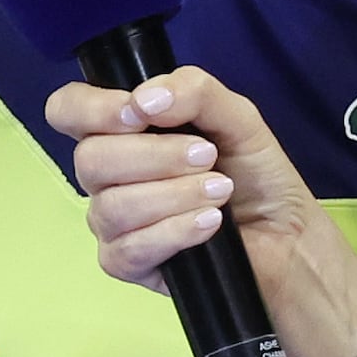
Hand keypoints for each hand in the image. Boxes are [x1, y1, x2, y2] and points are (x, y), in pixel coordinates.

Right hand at [40, 66, 356, 356]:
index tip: (140, 115)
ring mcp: (111, 222)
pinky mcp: (125, 264)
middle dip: (156, 156)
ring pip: (111, 206)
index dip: (92, 109)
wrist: (288, 239)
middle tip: (209, 157)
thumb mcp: (238, 118)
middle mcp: (107, 176)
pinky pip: (129, 247)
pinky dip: (175, 231)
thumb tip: (144, 99)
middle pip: (89, 159)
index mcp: (123, 132)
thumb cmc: (257, 176)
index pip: (69, 109)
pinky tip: (210, 225)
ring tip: (221, 193)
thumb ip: (196, 92)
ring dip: (175, 194)